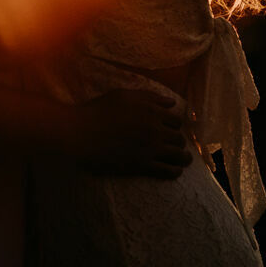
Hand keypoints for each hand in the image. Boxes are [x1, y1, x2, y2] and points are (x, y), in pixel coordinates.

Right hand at [64, 89, 192, 179]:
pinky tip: (175, 171)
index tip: (172, 129)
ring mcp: (150, 149)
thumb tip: (171, 102)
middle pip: (179, 138)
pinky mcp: (142, 166)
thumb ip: (150, 97)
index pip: (176, 120)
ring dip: (183, 157)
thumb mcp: (123, 95)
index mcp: (151, 111)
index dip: (175, 125)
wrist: (81, 134)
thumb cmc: (99, 111)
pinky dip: (175, 171)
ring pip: (178, 155)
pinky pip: (167, 171)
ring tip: (184, 159)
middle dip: (179, 141)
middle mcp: (155, 130)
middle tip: (176, 145)